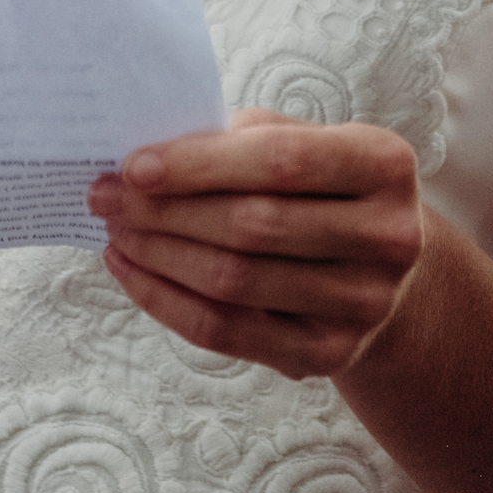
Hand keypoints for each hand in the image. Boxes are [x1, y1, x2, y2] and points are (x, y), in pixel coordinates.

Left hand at [86, 109, 421, 380]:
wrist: (381, 263)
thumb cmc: (322, 184)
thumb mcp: (304, 139)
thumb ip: (241, 138)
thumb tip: (149, 158)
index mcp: (383, 164)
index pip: (282, 161)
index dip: (201, 164)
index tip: (133, 165)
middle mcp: (387, 237)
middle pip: (253, 226)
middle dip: (165, 210)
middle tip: (104, 196)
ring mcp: (364, 304)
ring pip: (235, 282)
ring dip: (158, 255)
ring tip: (115, 231)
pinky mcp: (329, 354)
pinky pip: (228, 332)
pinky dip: (167, 301)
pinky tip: (132, 271)